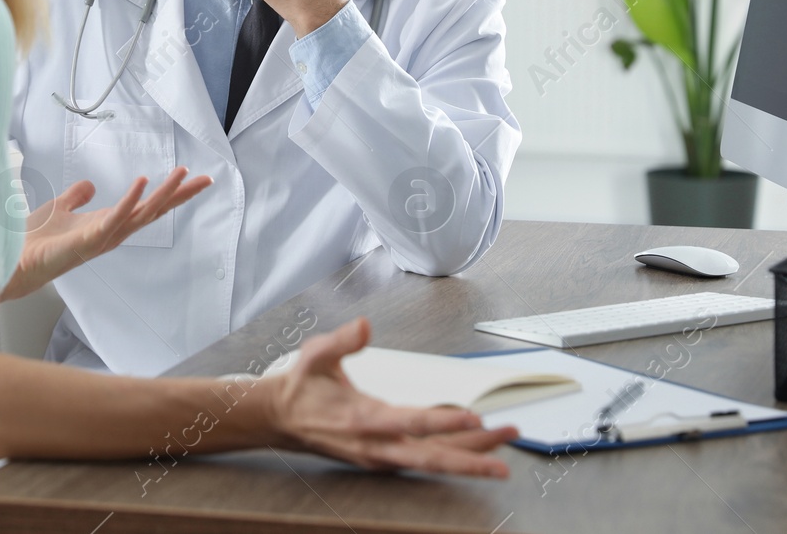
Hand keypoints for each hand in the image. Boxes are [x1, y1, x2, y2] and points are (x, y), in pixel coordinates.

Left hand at [0, 167, 211, 300]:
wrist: (15, 261)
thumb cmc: (36, 241)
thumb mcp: (60, 209)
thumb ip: (76, 197)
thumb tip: (89, 185)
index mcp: (109, 224)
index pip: (147, 207)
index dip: (170, 193)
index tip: (193, 178)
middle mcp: (112, 232)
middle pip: (154, 211)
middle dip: (180, 195)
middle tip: (206, 179)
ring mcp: (103, 238)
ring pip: (142, 214)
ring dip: (164, 194)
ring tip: (182, 174)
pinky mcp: (89, 240)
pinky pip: (115, 218)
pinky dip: (130, 200)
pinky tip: (144, 182)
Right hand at [268, 317, 518, 476]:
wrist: (281, 420)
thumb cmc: (302, 386)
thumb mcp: (315, 355)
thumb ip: (342, 341)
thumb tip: (364, 325)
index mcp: (361, 418)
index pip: (409, 422)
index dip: (442, 422)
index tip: (473, 417)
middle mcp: (375, 445)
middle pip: (430, 457)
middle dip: (470, 458)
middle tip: (506, 455)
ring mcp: (381, 456)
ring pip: (433, 461)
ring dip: (470, 456)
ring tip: (505, 444)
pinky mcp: (384, 458)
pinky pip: (425, 459)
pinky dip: (454, 454)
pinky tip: (477, 446)